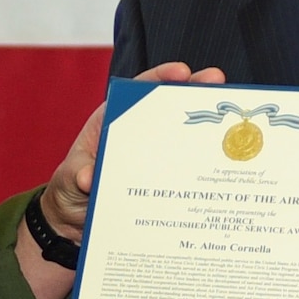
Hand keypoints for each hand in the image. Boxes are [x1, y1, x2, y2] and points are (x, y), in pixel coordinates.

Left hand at [37, 62, 225, 237]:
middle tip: (218, 82)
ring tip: (230, 120)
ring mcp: (153, 159)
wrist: (75, 227)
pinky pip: (185, 172)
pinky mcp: (163, 183)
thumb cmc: (68, 194)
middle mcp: (137, 137)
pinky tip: (225, 164)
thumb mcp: (68, 182)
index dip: (160, 78)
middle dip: (194, 92)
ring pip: (182, 138)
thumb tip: (89, 177)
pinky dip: (204, 168)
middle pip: (169, 109)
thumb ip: (77, 176)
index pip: (138, 92)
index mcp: (113, 124)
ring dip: (207, 129)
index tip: (181, 72)